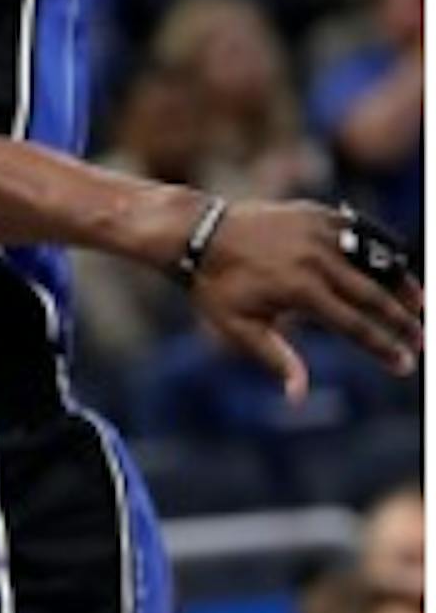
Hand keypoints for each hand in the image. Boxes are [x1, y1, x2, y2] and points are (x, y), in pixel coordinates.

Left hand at [191, 201, 422, 400]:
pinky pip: (362, 234)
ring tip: (420, 307)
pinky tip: (394, 269)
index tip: (405, 365)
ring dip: (402, 284)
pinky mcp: (320, 214)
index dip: (383, 347)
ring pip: (377, 261)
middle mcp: (317, 260)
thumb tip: (297, 398)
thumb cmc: (217, 287)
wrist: (199, 233)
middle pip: (375, 295)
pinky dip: (382, 252)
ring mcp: (320, 233)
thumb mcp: (238, 328)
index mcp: (300, 291)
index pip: (355, 326)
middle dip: (403, 322)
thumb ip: (276, 359)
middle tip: (422, 343)